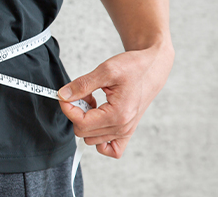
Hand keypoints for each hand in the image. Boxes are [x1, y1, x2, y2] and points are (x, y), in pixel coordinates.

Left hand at [58, 45, 172, 157]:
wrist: (153, 68)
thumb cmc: (135, 67)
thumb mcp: (106, 70)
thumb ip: (82, 85)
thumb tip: (64, 95)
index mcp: (118, 114)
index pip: (81, 123)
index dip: (68, 108)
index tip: (66, 95)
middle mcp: (122, 127)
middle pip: (83, 132)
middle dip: (77, 113)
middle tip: (84, 95)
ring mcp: (125, 131)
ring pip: (91, 139)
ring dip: (86, 122)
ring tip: (93, 103)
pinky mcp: (127, 131)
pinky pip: (110, 149)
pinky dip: (99, 139)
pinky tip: (98, 119)